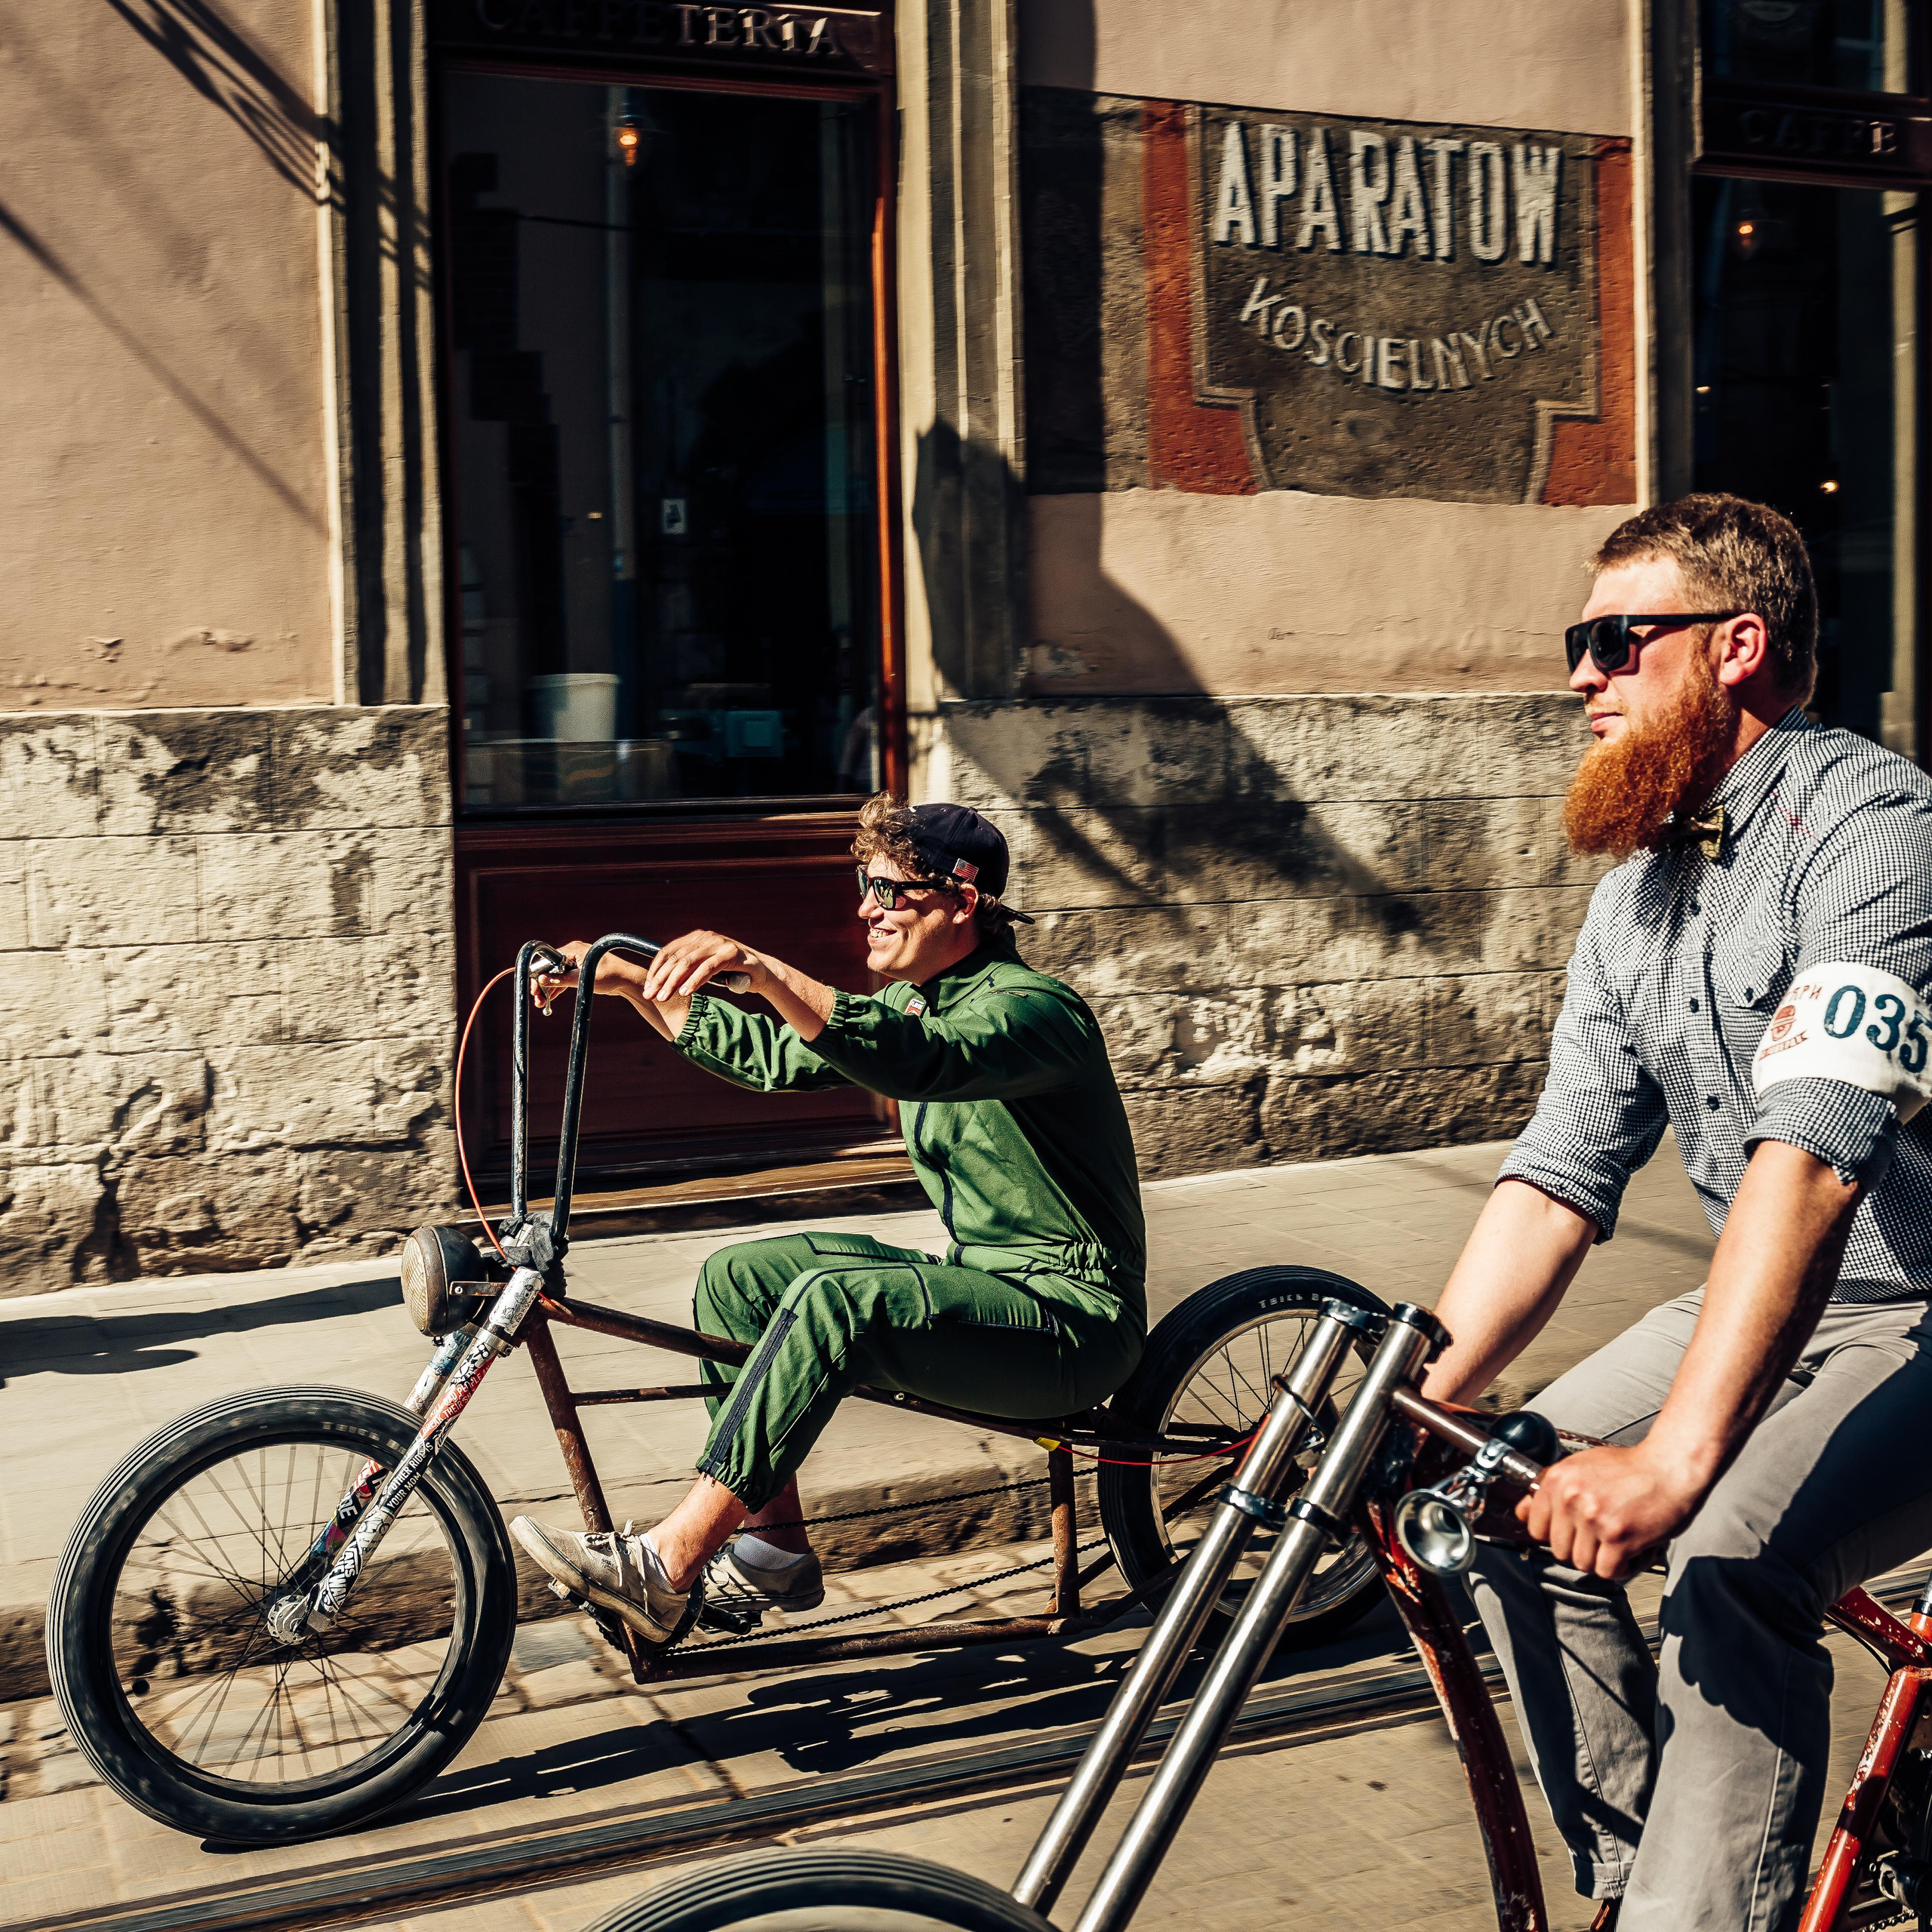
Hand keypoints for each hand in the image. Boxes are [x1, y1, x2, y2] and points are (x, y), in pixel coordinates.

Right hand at [530, 940, 636, 1007]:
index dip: (539, 975)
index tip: (533, 988)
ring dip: (549, 989)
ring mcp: (577, 962)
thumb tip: (542, 980)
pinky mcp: (580, 971)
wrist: (626, 980)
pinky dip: (558, 989)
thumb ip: (561, 980)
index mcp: (573, 949)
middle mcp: (573, 953)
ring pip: (557, 975)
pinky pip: (565, 979)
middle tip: (536, 999)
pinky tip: (549, 999)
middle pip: (551, 969)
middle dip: (542, 984)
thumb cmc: (609, 976)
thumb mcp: (583, 980)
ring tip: (540, 1003)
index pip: (549, 961)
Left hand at [641, 929, 768, 1002]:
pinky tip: (686, 992)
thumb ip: (689, 970)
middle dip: (661, 979)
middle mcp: (705, 937)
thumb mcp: (706, 969)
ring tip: (664, 998)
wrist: (762, 973)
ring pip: (688, 962)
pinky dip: (695, 981)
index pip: (668, 951)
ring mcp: (718, 943)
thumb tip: (661, 983)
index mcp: (696, 938)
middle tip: (651, 996)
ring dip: (673, 982)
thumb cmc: (731, 973)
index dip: (655, 970)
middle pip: (675, 958)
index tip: (647, 987)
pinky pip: (708, 968)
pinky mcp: (730, 953)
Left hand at [1515, 1442, 1699, 1579]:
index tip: (1574, 1531)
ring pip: (1583, 1563)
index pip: (1535, 1527)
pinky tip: (1634, 1548)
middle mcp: (1570, 1498)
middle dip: (1583, 1548)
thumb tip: (1520, 1511)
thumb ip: (1550, 1489)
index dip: (1556, 1534)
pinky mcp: (1618, 1537)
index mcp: (1557, 1480)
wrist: (1671, 1465)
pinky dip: (1623, 1567)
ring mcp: (1593, 1518)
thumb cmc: (1631, 1468)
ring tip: (1622, 1538)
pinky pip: (1607, 1572)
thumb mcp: (1581, 1467)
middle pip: (1559, 1550)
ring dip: (1604, 1558)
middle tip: (1606, 1534)